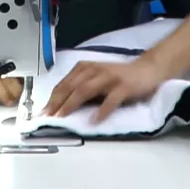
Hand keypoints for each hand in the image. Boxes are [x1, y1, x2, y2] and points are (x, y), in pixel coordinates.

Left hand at [42, 59, 164, 122]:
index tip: (42, 112)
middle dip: (57, 103)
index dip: (52, 98)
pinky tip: (94, 121)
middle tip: (48, 117)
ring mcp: (109, 77)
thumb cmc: (119, 77)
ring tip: (63, 117)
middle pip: (71, 87)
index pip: (63, 84)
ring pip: (85, 91)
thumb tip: (61, 106)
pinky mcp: (123, 86)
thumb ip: (81, 87)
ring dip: (71, 104)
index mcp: (85, 68)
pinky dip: (101, 111)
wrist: (146, 69)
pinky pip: (110, 100)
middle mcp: (94, 70)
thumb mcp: (96, 78)